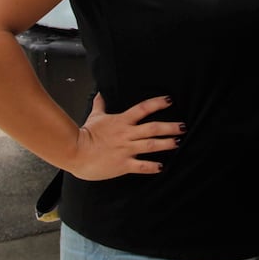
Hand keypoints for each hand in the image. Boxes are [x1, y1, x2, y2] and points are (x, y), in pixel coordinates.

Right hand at [65, 94, 182, 180]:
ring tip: (178, 142)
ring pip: (151, 145)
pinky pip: (142, 166)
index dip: (157, 103)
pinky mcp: (123, 164)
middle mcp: (127, 134)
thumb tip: (100, 93)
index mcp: (122, 121)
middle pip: (153, 128)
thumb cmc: (85, 135)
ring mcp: (126, 149)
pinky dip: (153, 167)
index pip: (143, 108)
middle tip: (183, 126)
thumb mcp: (95, 116)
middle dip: (170, 127)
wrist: (75, 153)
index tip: (169, 101)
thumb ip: (100, 104)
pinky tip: (162, 167)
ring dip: (166, 143)